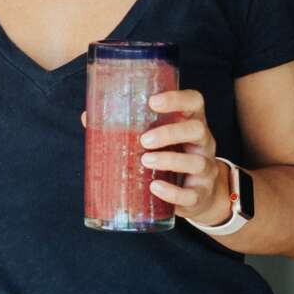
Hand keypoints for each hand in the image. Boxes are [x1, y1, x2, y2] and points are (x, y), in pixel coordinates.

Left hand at [79, 87, 229, 225]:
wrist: (197, 194)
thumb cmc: (171, 156)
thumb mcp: (158, 139)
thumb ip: (128, 128)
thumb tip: (88, 117)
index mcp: (191, 123)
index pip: (195, 102)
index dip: (177, 98)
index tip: (153, 101)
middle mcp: (204, 143)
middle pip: (198, 129)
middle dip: (171, 132)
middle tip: (144, 139)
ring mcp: (206, 169)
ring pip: (197, 162)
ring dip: (170, 161)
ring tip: (144, 161)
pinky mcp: (200, 194)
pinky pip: (191, 194)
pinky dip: (172, 192)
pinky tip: (154, 187)